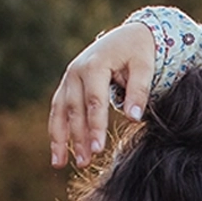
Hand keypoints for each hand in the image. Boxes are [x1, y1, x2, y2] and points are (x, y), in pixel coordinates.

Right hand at [50, 21, 155, 167]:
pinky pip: (58, 110)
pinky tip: (58, 153)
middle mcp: (75, 72)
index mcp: (94, 66)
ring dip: (60, 138)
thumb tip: (133, 119)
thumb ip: (139, 91)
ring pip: (61, 111)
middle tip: (85, 162)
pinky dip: (57, 131)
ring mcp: (68, 79)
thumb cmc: (138, 52)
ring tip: (61, 164)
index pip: (94, 101)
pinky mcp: (67, 86)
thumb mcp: (145, 67)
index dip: (95, 126)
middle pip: (75, 109)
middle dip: (78, 137)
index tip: (98, 149)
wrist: (126, 36)